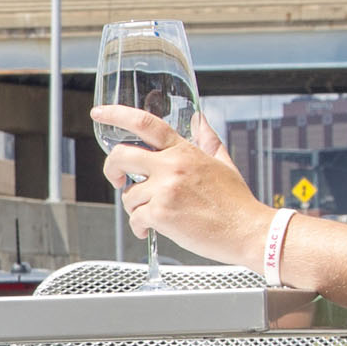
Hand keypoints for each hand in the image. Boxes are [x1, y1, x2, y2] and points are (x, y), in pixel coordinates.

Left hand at [88, 104, 269, 266]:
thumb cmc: (235, 202)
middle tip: (117, 179)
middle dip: (112, 168)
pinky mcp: (162, 214)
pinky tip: (151, 229)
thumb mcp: (223, 163)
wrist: (247, 231)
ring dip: (137, 208)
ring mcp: (165, 190)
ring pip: (129, 195)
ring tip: (156, 215)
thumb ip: (207, 139)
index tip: (99, 114)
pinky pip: (135, 219)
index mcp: (184, 151)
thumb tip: (199, 118)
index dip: (116, 115)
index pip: (145, 123)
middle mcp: (172, 166)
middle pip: (121, 155)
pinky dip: (140, 227)